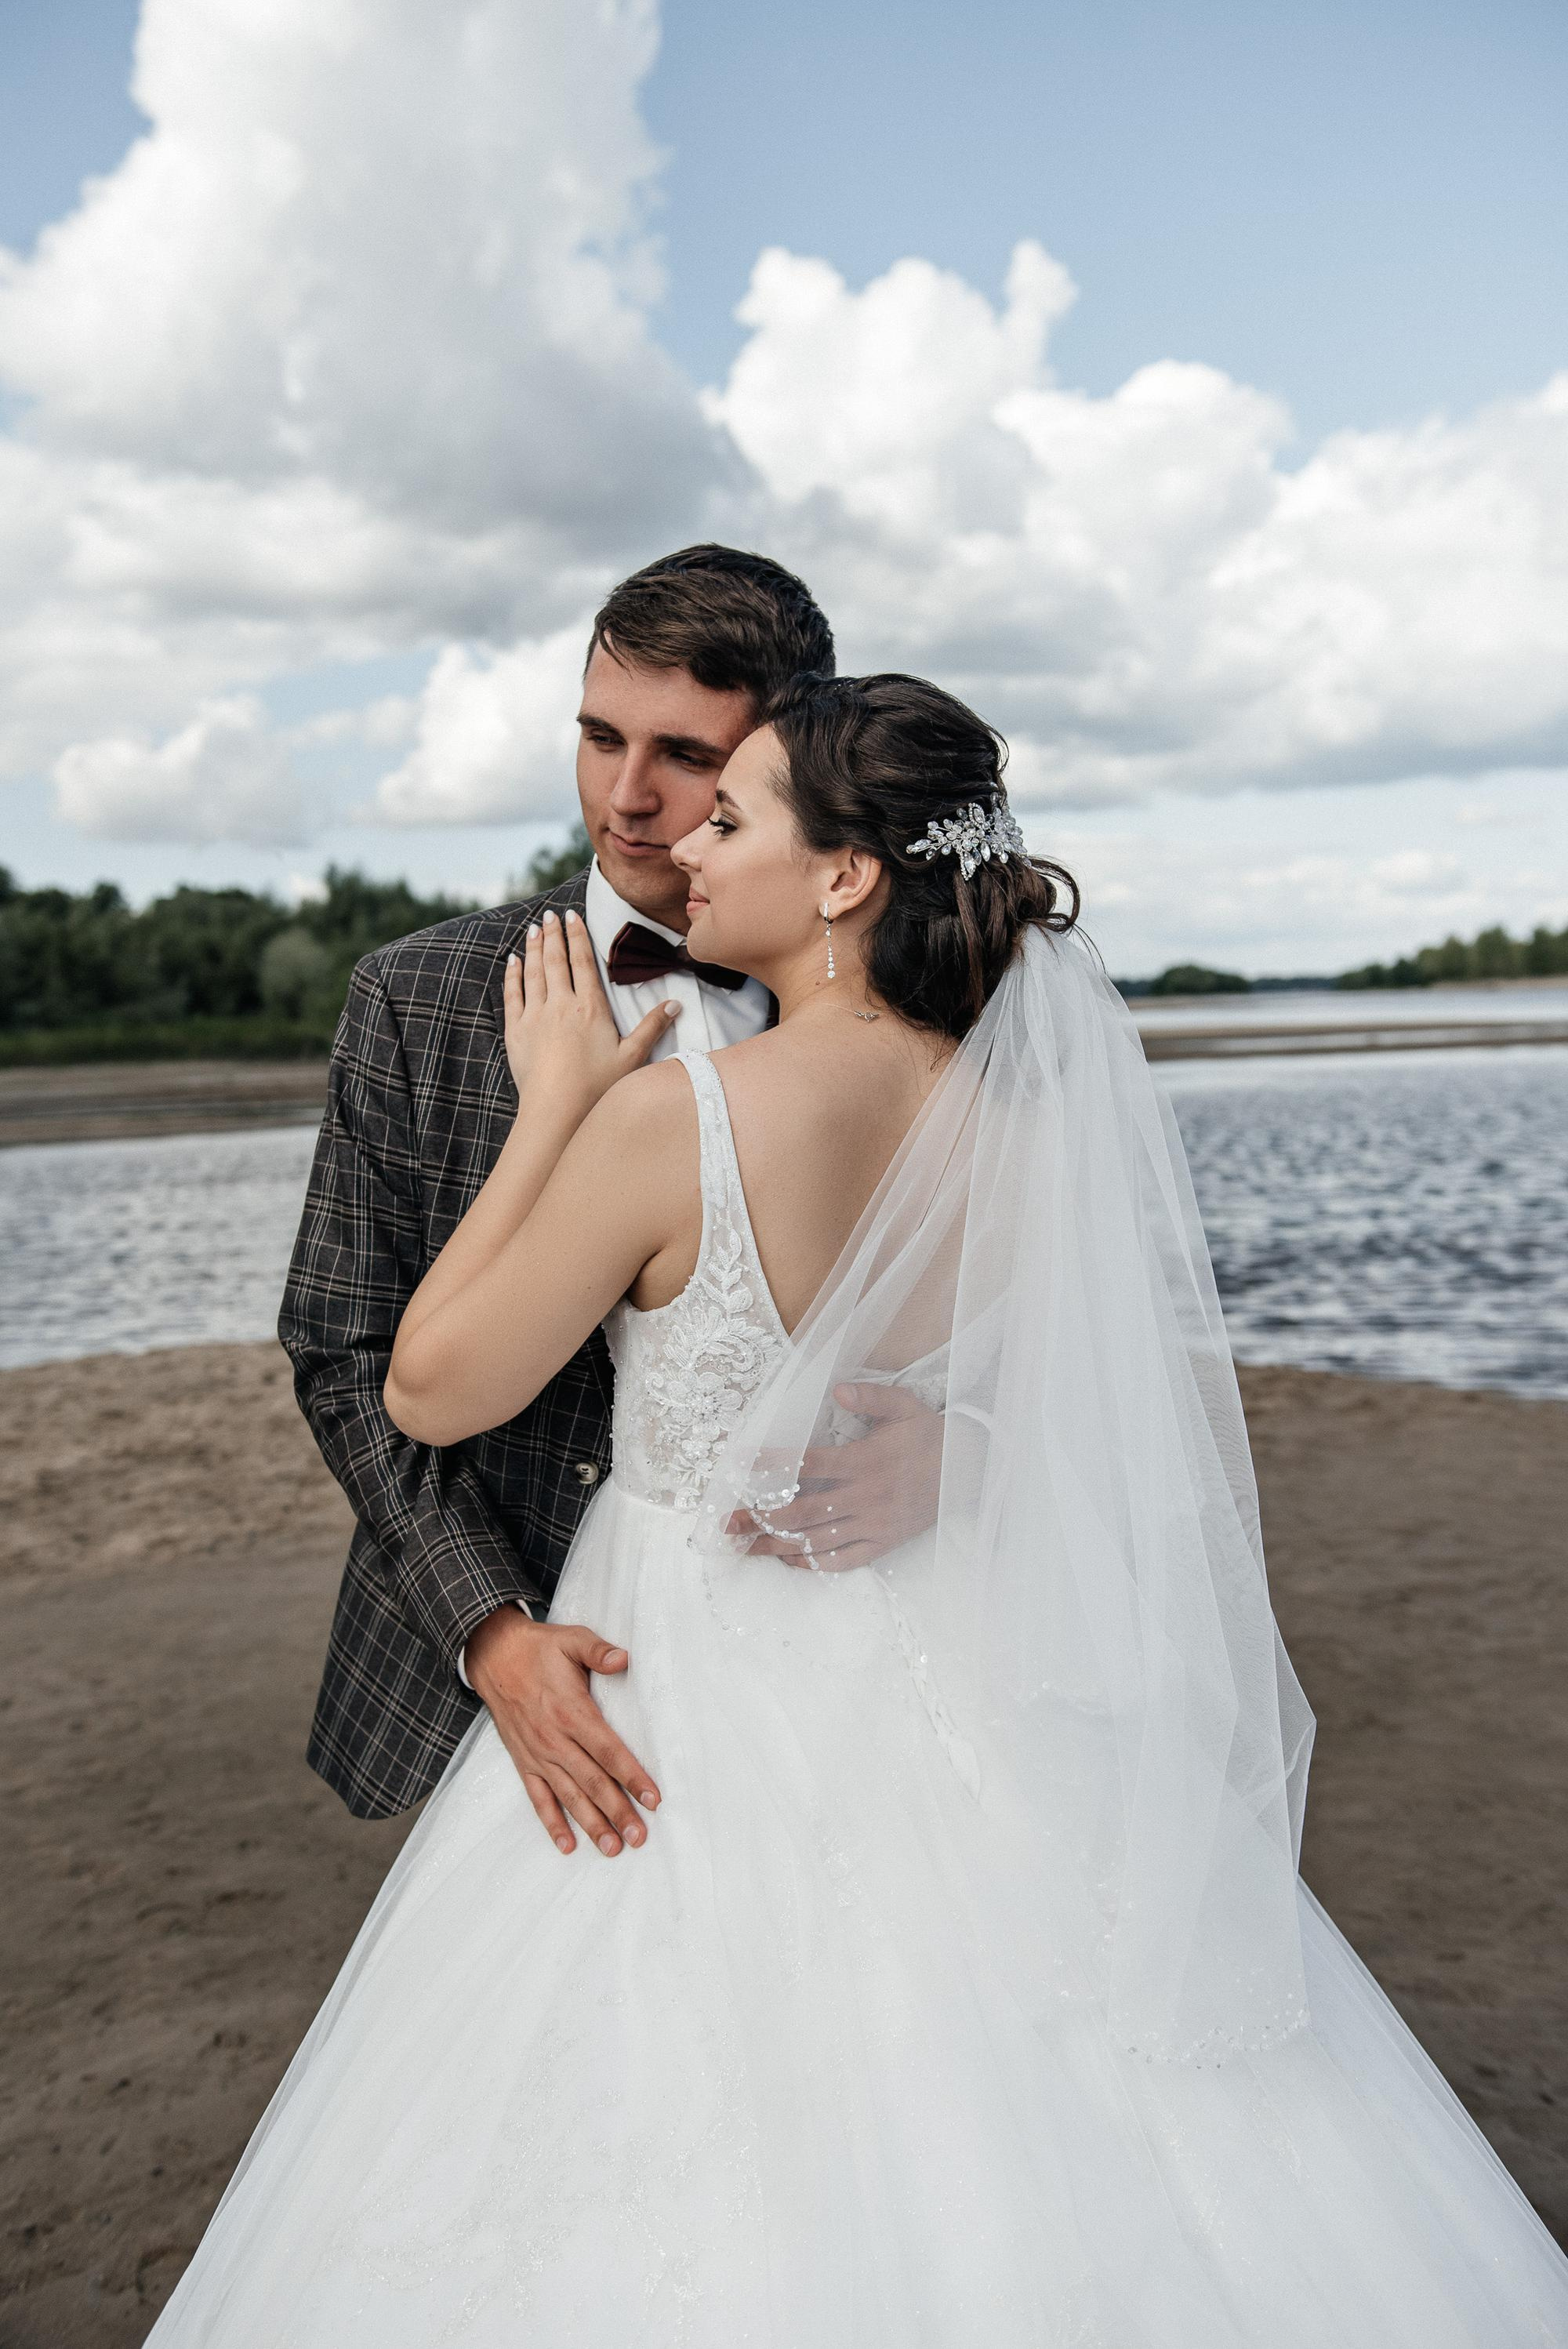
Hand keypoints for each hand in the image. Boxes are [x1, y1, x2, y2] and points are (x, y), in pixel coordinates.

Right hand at [466, 1606, 660, 1856]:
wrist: (494, 1656)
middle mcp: (554, 1740)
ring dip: (591, 1824)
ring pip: (568, 1796)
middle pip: (592, 1782)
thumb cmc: (540, 1649)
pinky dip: (551, 1822)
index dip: (632, 1776)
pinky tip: (566, 1845)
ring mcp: (537, 1755)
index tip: (652, 1799)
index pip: (608, 1751)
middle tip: (639, 1837)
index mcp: (572, 1712)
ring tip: (612, 1848)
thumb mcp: (571, 1639)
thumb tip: (624, 1658)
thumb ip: (598, 1651)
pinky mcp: (523, 1762)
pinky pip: (538, 1798)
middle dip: (617, 1811)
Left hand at [505, 909, 677, 1123]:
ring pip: (533, 972)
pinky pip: (513, 994)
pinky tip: (512, 962)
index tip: (571, 917)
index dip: (577, 936)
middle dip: (552, 934)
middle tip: (549, 915)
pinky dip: (513, 975)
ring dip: (532, 948)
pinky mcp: (516, 1031)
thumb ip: (652, 1027)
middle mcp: (561, 1005)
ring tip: (532, 929)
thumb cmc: (597, 1087)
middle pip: (555, 961)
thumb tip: (676, 1004)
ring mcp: (535, 1016)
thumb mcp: (632, 1057)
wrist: (557, 1110)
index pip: (582, 962)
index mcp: (590, 1008)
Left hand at [728, 1383, 942, 1571]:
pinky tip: (790, 1562)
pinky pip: (845, 1559)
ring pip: (818, 1540)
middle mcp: (866, 1496)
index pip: (809, 1465)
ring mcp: (874, 1523)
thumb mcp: (904, 1406)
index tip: (741, 1466)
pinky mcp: (884, 1542)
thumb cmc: (929, 1435)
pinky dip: (815, 1564)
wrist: (969, 1471)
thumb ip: (870, 1397)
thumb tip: (837, 1391)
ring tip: (745, 1548)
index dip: (773, 1466)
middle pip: (803, 1511)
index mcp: (865, 1460)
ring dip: (777, 1546)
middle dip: (761, 1518)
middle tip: (726, 1523)